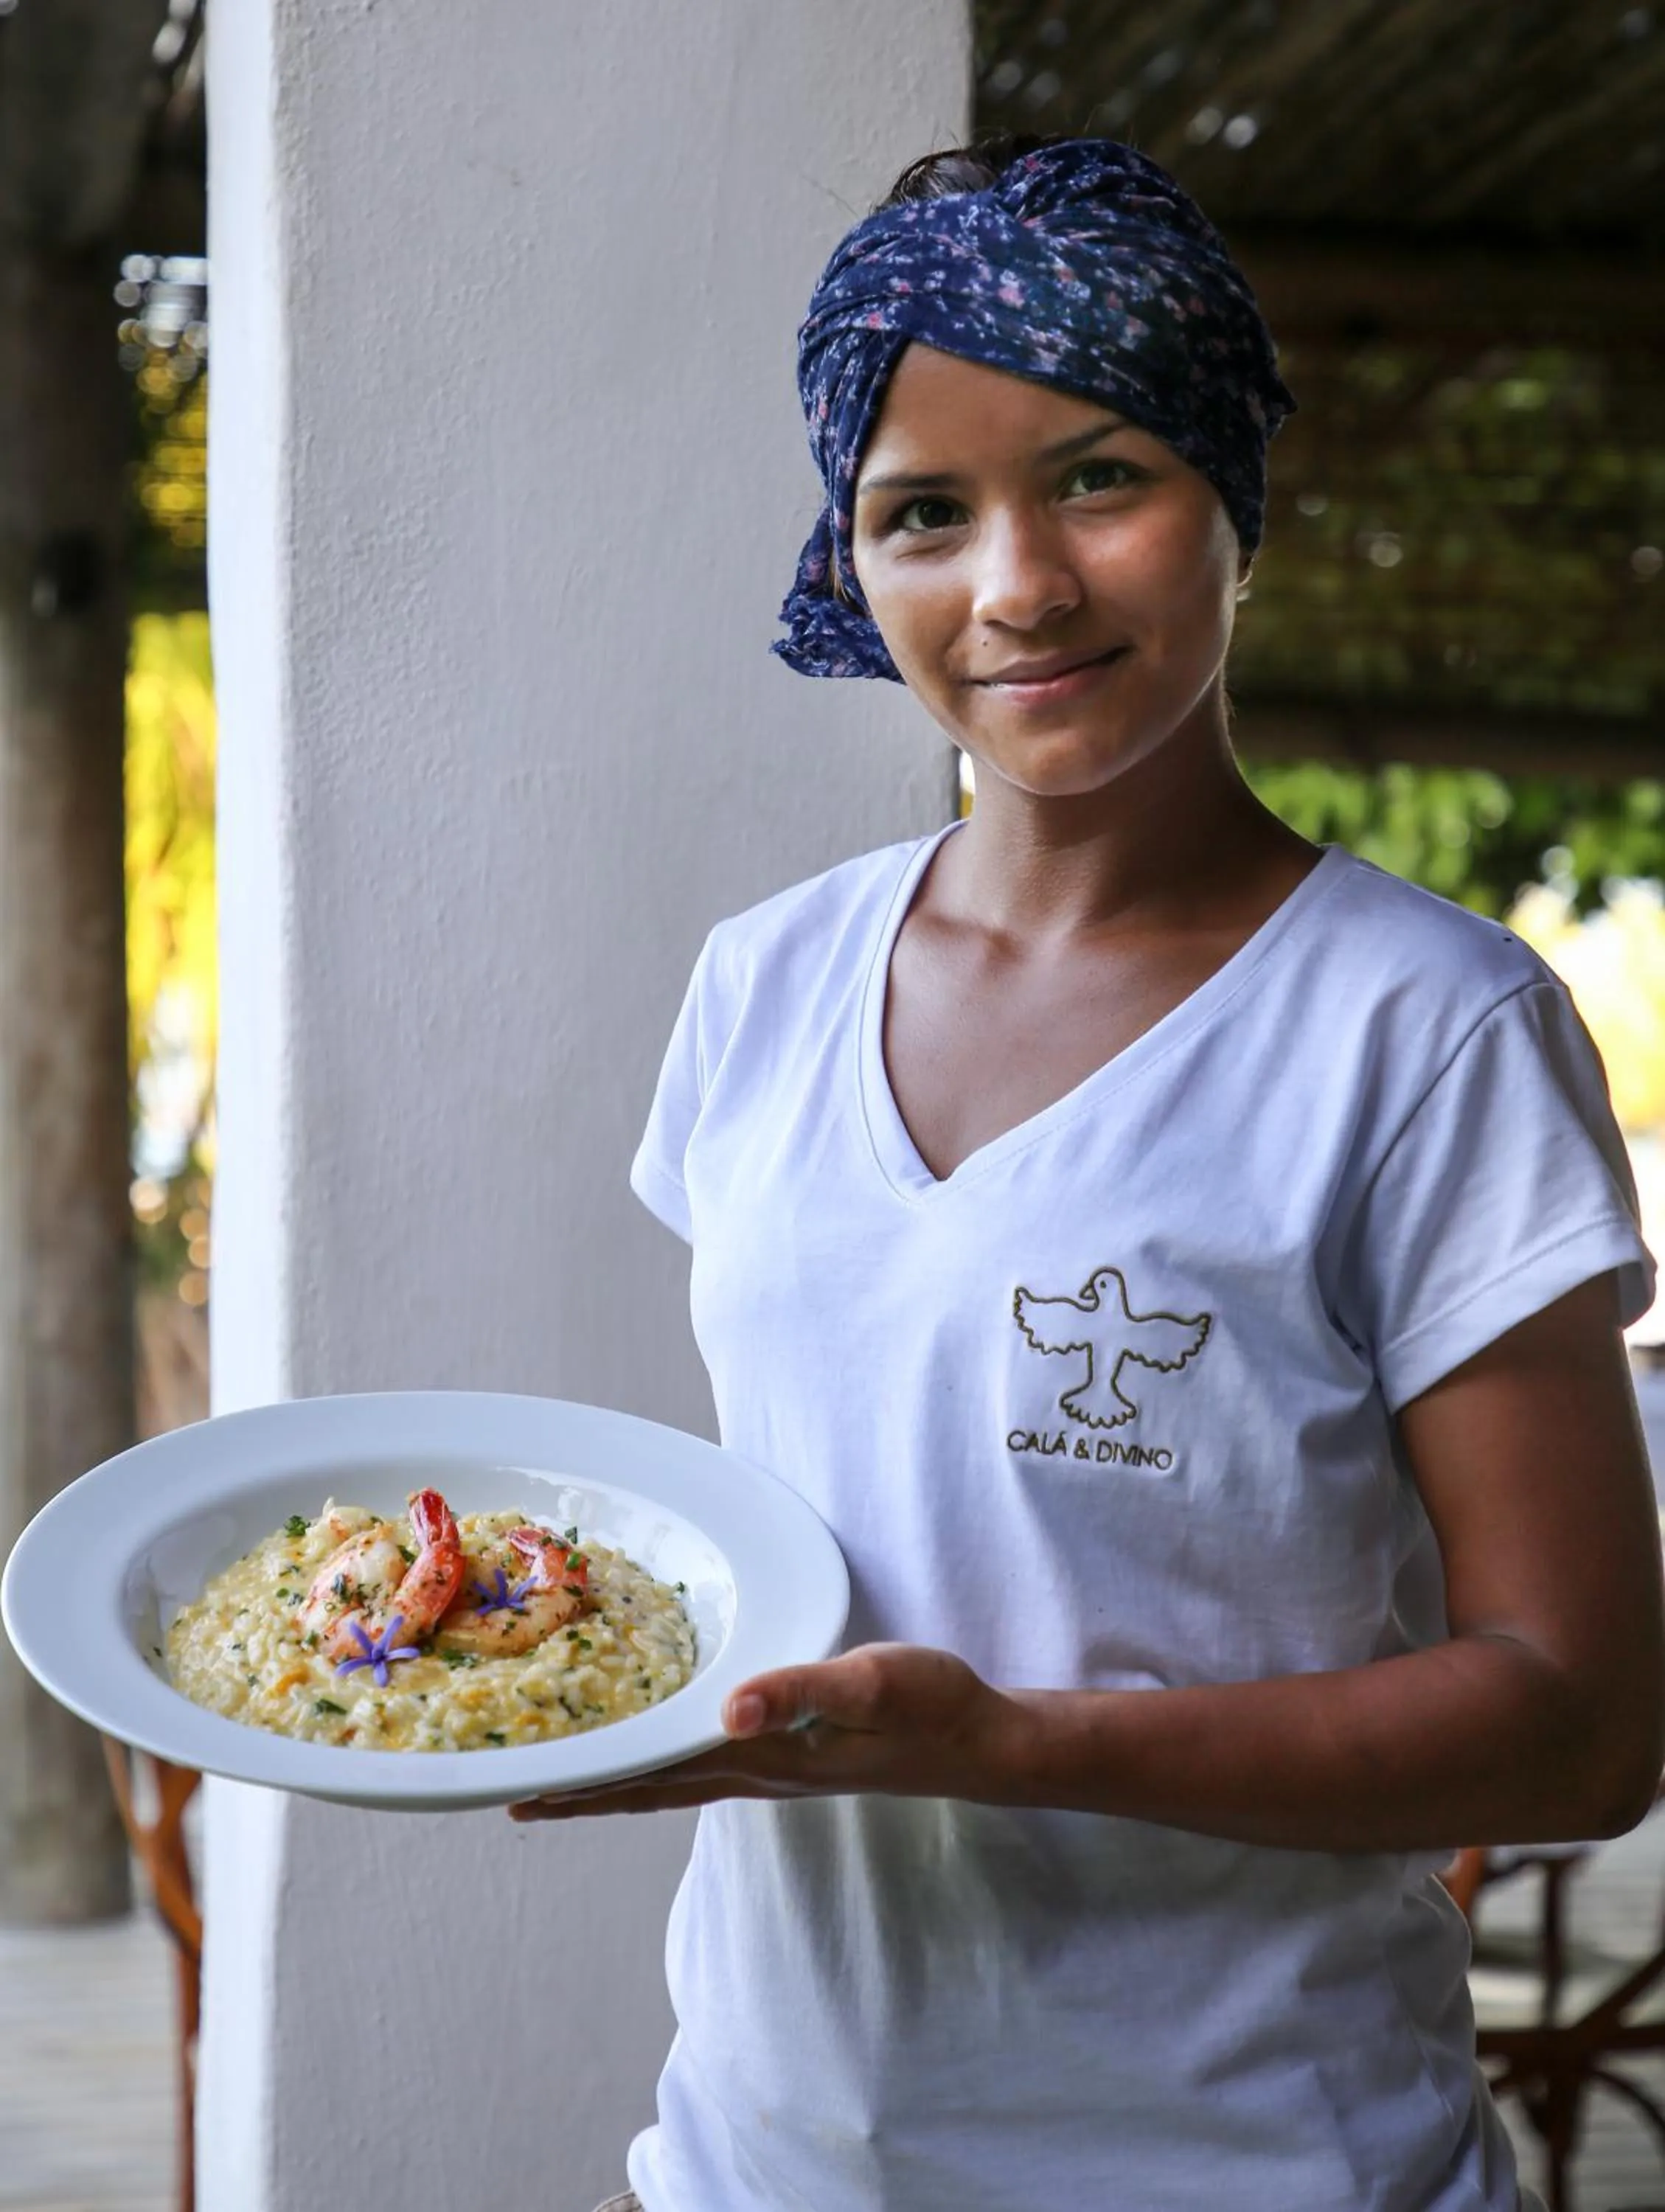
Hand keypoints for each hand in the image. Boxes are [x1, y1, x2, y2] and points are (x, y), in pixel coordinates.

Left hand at [507, 1642, 1018, 1819]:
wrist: (977, 1738)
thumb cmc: (926, 1704)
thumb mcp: (867, 1683)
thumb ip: (799, 1690)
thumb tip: (727, 1707)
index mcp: (761, 1754)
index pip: (653, 1774)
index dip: (587, 1782)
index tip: (522, 1790)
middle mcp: (754, 1770)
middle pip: (647, 1789)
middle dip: (580, 1794)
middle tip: (514, 1795)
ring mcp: (771, 1769)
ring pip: (670, 1781)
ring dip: (613, 1785)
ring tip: (563, 1784)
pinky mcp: (789, 1755)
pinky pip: (702, 1764)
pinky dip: (659, 1765)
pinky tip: (654, 1753)